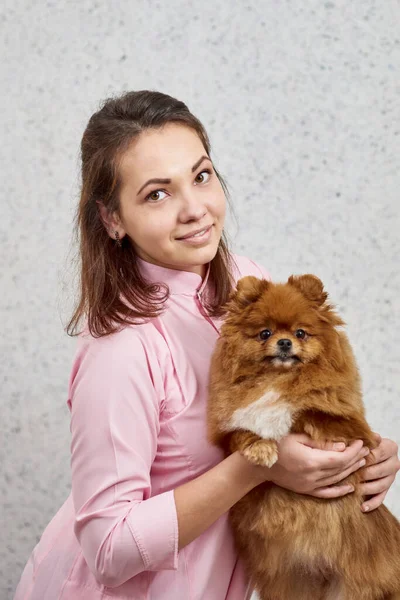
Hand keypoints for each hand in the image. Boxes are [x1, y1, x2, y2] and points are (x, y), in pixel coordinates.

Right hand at [254, 432, 368, 497]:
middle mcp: (312, 476)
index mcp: (311, 460)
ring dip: (351, 471)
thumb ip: (320, 443)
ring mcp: (309, 485)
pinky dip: (339, 491)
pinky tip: (350, 487)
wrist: (258, 464)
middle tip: (366, 449)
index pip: (340, 458)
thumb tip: (341, 446)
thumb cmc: (275, 444)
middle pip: (341, 469)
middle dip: (355, 459)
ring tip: (361, 461)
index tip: (360, 442)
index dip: (353, 451)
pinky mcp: (305, 490)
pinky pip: (326, 493)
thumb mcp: (297, 437)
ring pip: (336, 480)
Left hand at [358, 432, 399, 511]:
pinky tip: (362, 507)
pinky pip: (380, 498)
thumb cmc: (363, 442)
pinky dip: (372, 504)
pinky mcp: (387, 488)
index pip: (377, 454)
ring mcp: (391, 477)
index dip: (363, 458)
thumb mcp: (364, 437)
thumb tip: (373, 436)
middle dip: (362, 474)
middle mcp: (394, 462)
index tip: (350, 460)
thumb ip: (366, 437)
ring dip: (365, 488)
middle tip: (348, 476)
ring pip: (379, 486)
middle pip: (378, 471)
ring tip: (352, 490)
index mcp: (391, 447)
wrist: (370, 451)